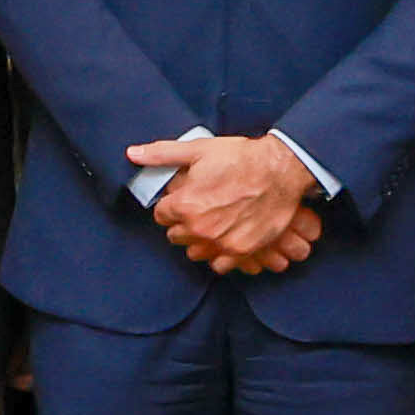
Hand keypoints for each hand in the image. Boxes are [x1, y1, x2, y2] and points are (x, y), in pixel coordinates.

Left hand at [133, 133, 318, 273]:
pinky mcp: (241, 251)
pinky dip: (219, 253)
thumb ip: (162, 155)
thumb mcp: (199, 149)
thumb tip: (133, 154)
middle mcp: (200, 228)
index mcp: (185, 205)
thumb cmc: (241, 158)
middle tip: (200, 207)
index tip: (183, 198)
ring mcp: (221, 243)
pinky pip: (218, 265)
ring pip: (195, 251)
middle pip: (175, 235)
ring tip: (212, 223)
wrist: (281, 170)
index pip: (161, 215)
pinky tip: (225, 237)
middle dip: (183, 222)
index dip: (171, 205)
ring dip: (199, 240)